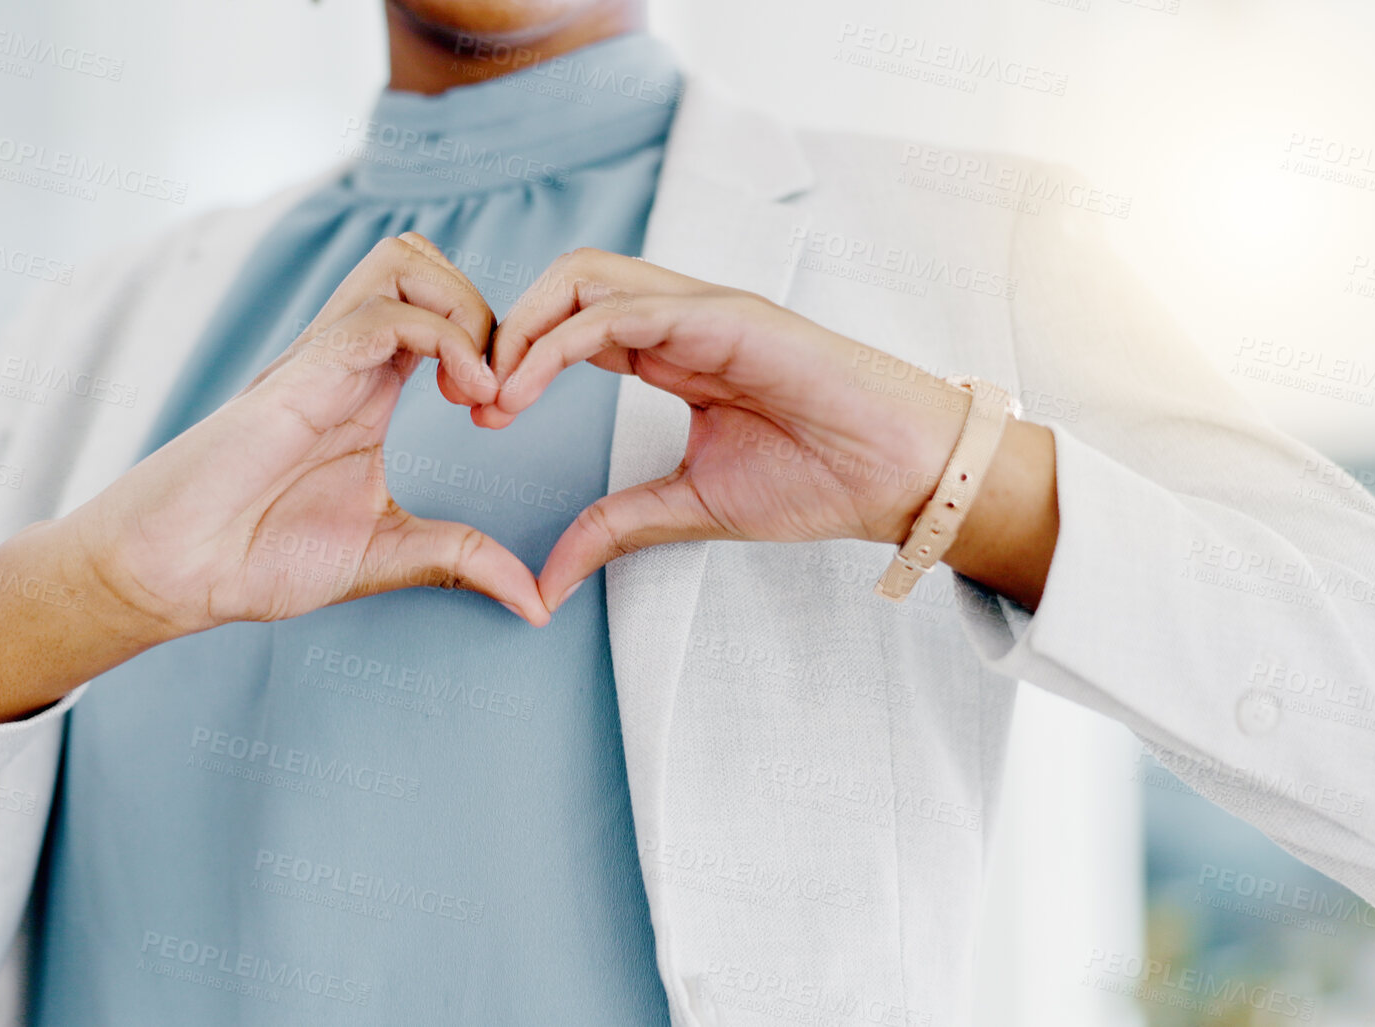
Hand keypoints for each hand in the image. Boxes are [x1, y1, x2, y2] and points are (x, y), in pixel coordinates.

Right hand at [70, 232, 549, 635]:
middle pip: (424, 259)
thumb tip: (537, 604)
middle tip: (498, 392)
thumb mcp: (388, 555)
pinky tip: (463, 398)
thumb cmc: (258, 555)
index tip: (502, 417)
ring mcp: (323, 357)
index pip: (440, 307)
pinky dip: (444, 339)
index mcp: (369, 386)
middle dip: (486, 308)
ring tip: (480, 387)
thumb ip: (462, 561)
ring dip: (465, 310)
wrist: (176, 569)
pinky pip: (382, 314)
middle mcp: (347, 357)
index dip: (493, 343)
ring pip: (405, 261)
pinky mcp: (302, 373)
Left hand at [483, 247, 1050, 610]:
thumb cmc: (818, 480)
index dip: (517, 361)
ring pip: (584, 277)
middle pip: (565, 281)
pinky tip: (527, 389)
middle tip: (474, 401)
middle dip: (505, 330)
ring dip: (522, 328)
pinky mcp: (724, 316)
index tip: (483, 420)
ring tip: (494, 395)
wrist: (901, 477)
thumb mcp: (688, 508)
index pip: (571, 324)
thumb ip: (614, 527)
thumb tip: (546, 582)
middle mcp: (680, 316)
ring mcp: (702, 308)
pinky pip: (620, 310)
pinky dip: (558, 343)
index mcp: (671, 351)